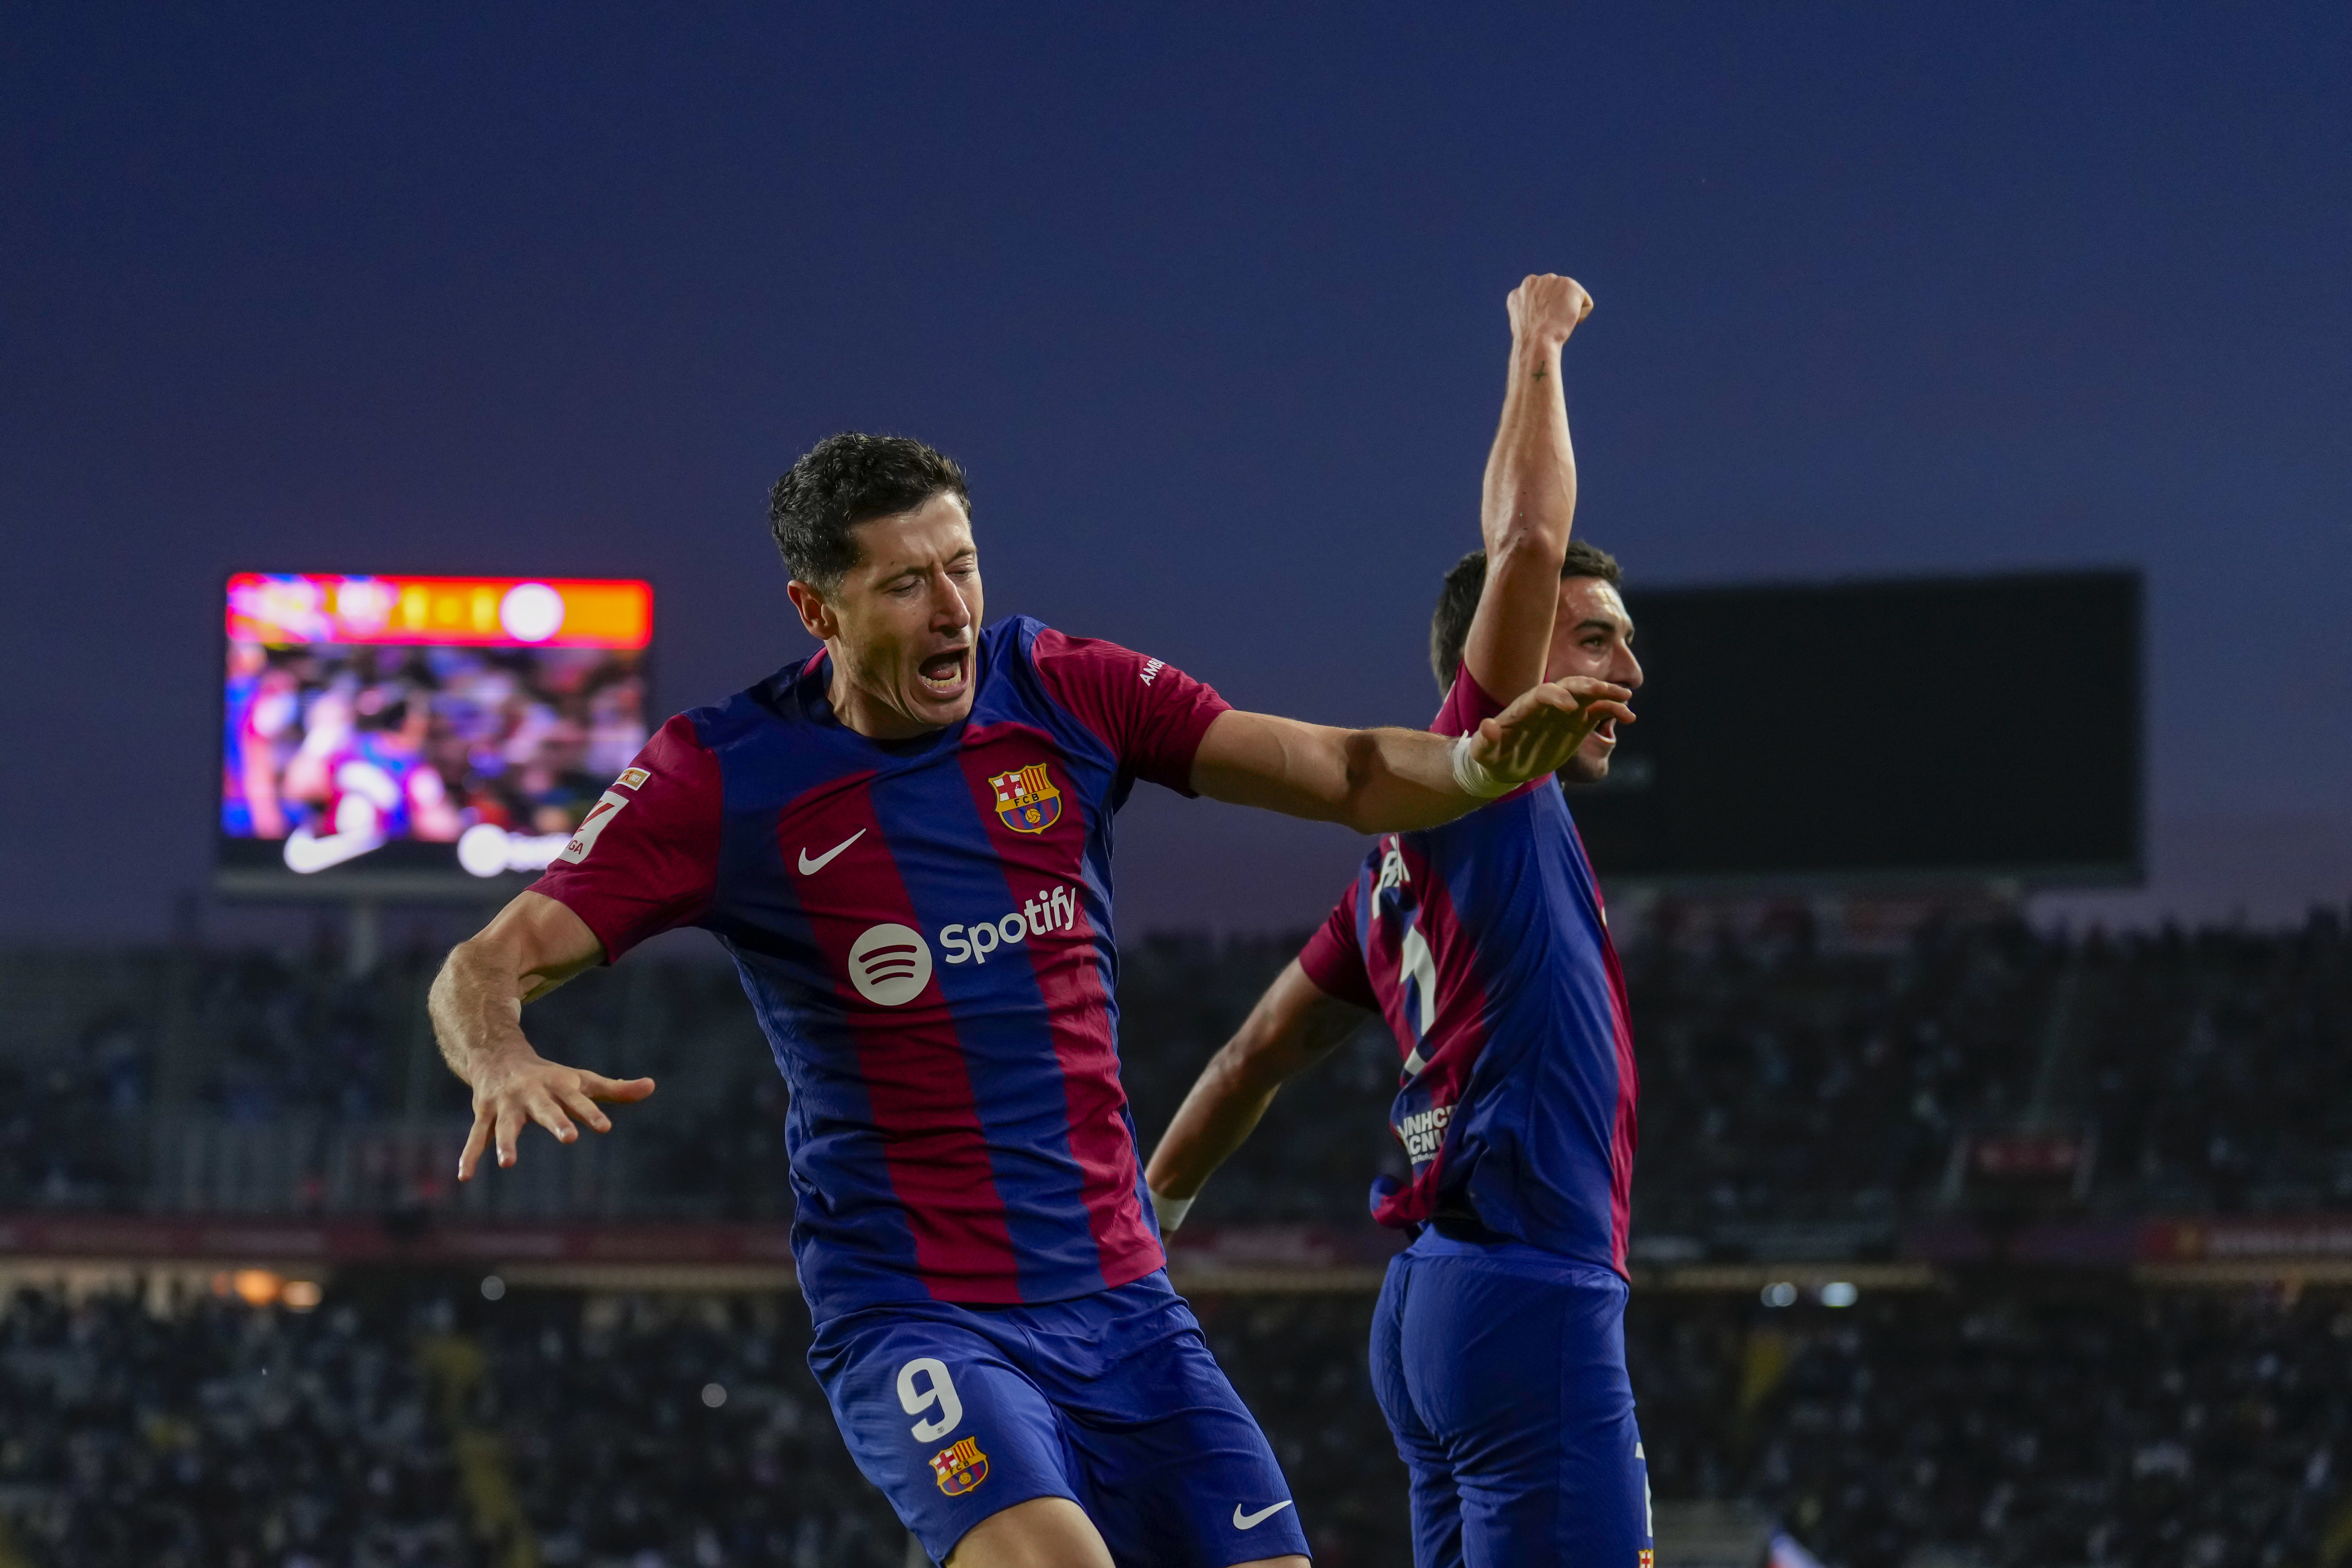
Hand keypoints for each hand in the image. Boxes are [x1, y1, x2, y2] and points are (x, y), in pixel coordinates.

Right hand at [456, 1050, 655, 1179]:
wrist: (499, 1054)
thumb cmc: (550, 1076)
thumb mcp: (582, 1080)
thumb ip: (615, 1089)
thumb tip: (651, 1086)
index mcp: (559, 1086)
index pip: (580, 1101)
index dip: (592, 1113)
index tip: (606, 1127)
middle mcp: (533, 1093)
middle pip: (547, 1109)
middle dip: (557, 1122)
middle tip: (569, 1138)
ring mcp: (506, 1104)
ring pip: (506, 1125)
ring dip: (506, 1142)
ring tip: (508, 1163)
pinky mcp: (485, 1113)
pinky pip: (476, 1136)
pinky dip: (469, 1155)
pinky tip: (464, 1177)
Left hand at [1466, 676, 1634, 787]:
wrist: (1507, 764)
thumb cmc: (1492, 756)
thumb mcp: (1484, 753)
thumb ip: (1485, 741)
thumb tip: (1488, 726)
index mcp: (1525, 707)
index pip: (1543, 694)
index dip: (1557, 697)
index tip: (1570, 708)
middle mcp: (1548, 704)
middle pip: (1569, 686)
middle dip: (1587, 686)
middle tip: (1606, 690)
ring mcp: (1566, 711)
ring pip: (1588, 694)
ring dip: (1607, 693)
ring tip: (1626, 699)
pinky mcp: (1578, 722)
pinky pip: (1599, 711)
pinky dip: (1613, 710)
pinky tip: (1629, 717)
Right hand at [1507, 273, 1593, 348]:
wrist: (1536, 341)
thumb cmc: (1530, 339)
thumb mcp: (1525, 320)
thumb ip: (1532, 309)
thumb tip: (1542, 313)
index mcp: (1522, 289)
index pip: (1541, 297)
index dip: (1544, 312)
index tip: (1541, 324)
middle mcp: (1535, 280)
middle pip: (1556, 294)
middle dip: (1557, 307)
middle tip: (1550, 323)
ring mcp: (1553, 281)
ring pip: (1570, 298)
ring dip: (1568, 310)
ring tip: (1558, 322)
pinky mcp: (1571, 285)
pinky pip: (1585, 304)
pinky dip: (1581, 315)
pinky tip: (1569, 322)